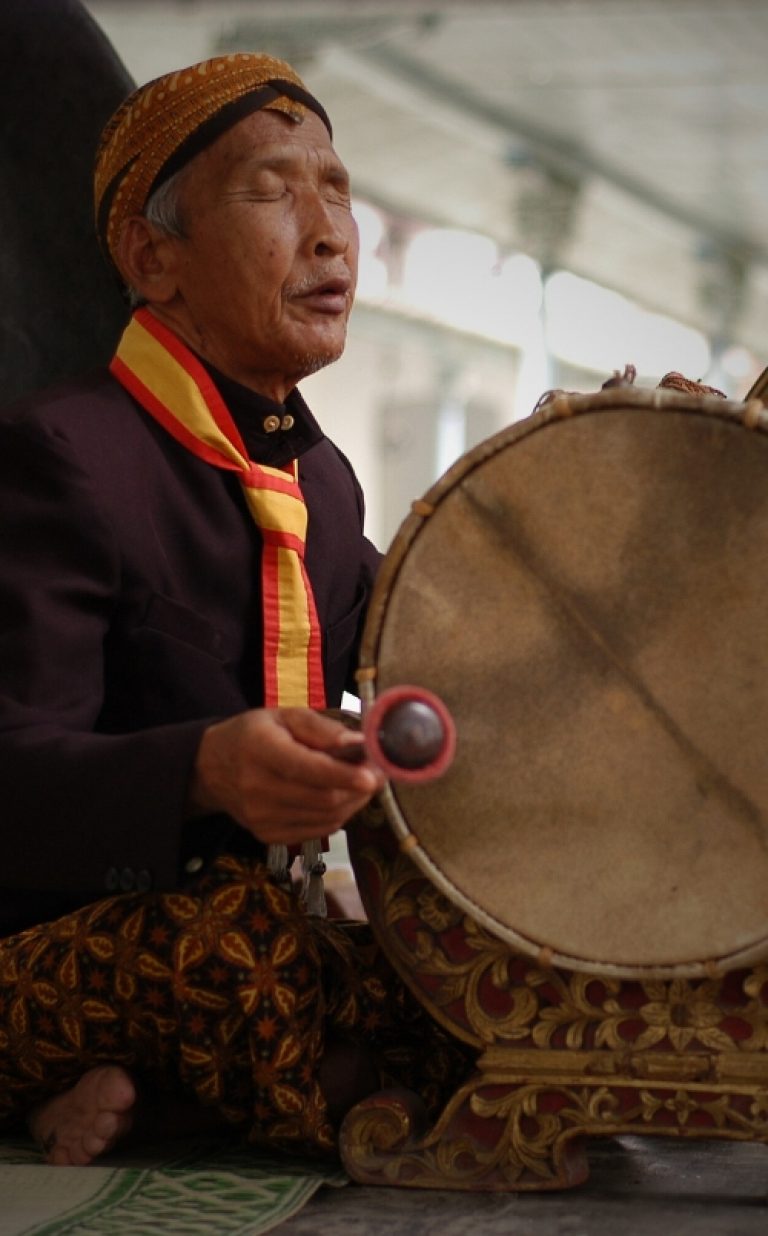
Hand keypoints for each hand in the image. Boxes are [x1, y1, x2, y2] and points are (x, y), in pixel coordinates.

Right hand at [187, 707, 385, 845]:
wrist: (213, 768)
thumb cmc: (255, 734)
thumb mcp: (285, 716)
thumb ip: (322, 729)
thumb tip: (360, 744)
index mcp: (260, 749)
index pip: (308, 769)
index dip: (344, 775)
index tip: (374, 774)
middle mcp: (256, 787)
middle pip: (322, 799)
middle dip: (359, 789)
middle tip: (378, 773)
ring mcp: (260, 817)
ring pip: (325, 818)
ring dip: (353, 803)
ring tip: (362, 783)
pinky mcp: (266, 835)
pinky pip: (317, 831)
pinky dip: (337, 816)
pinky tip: (340, 798)